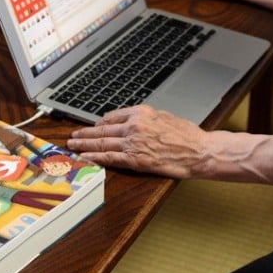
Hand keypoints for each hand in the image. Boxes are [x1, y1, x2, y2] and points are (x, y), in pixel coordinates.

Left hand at [66, 105, 207, 177]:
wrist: (199, 151)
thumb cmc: (187, 135)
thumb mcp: (165, 116)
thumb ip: (145, 118)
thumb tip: (132, 121)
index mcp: (141, 112)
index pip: (113, 116)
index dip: (99, 123)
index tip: (92, 126)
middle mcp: (134, 126)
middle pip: (103, 130)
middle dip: (85, 133)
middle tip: (73, 135)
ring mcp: (133, 143)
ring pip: (102, 143)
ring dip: (84, 145)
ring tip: (73, 145)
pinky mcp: (135, 160)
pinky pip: (109, 158)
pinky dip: (95, 157)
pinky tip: (85, 157)